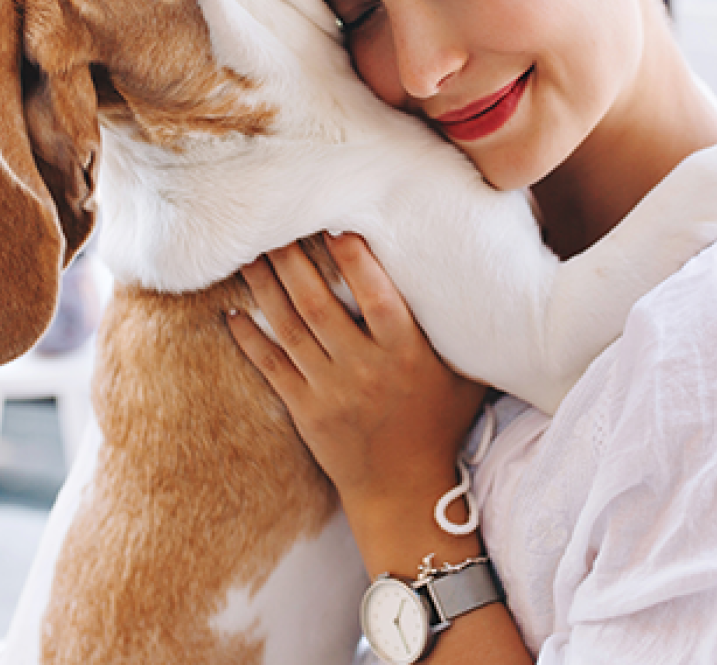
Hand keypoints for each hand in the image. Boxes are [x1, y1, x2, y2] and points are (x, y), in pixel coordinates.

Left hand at [228, 234, 488, 535]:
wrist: (406, 493)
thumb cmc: (440, 425)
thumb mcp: (465, 377)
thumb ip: (463, 333)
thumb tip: (483, 282)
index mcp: (407, 354)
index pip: (377, 298)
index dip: (355, 261)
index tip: (336, 224)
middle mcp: (365, 369)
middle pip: (319, 306)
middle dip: (294, 262)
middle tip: (273, 224)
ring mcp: (330, 391)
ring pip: (290, 329)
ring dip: (266, 289)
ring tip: (248, 252)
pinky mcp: (305, 411)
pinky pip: (272, 368)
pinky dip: (250, 340)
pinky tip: (232, 313)